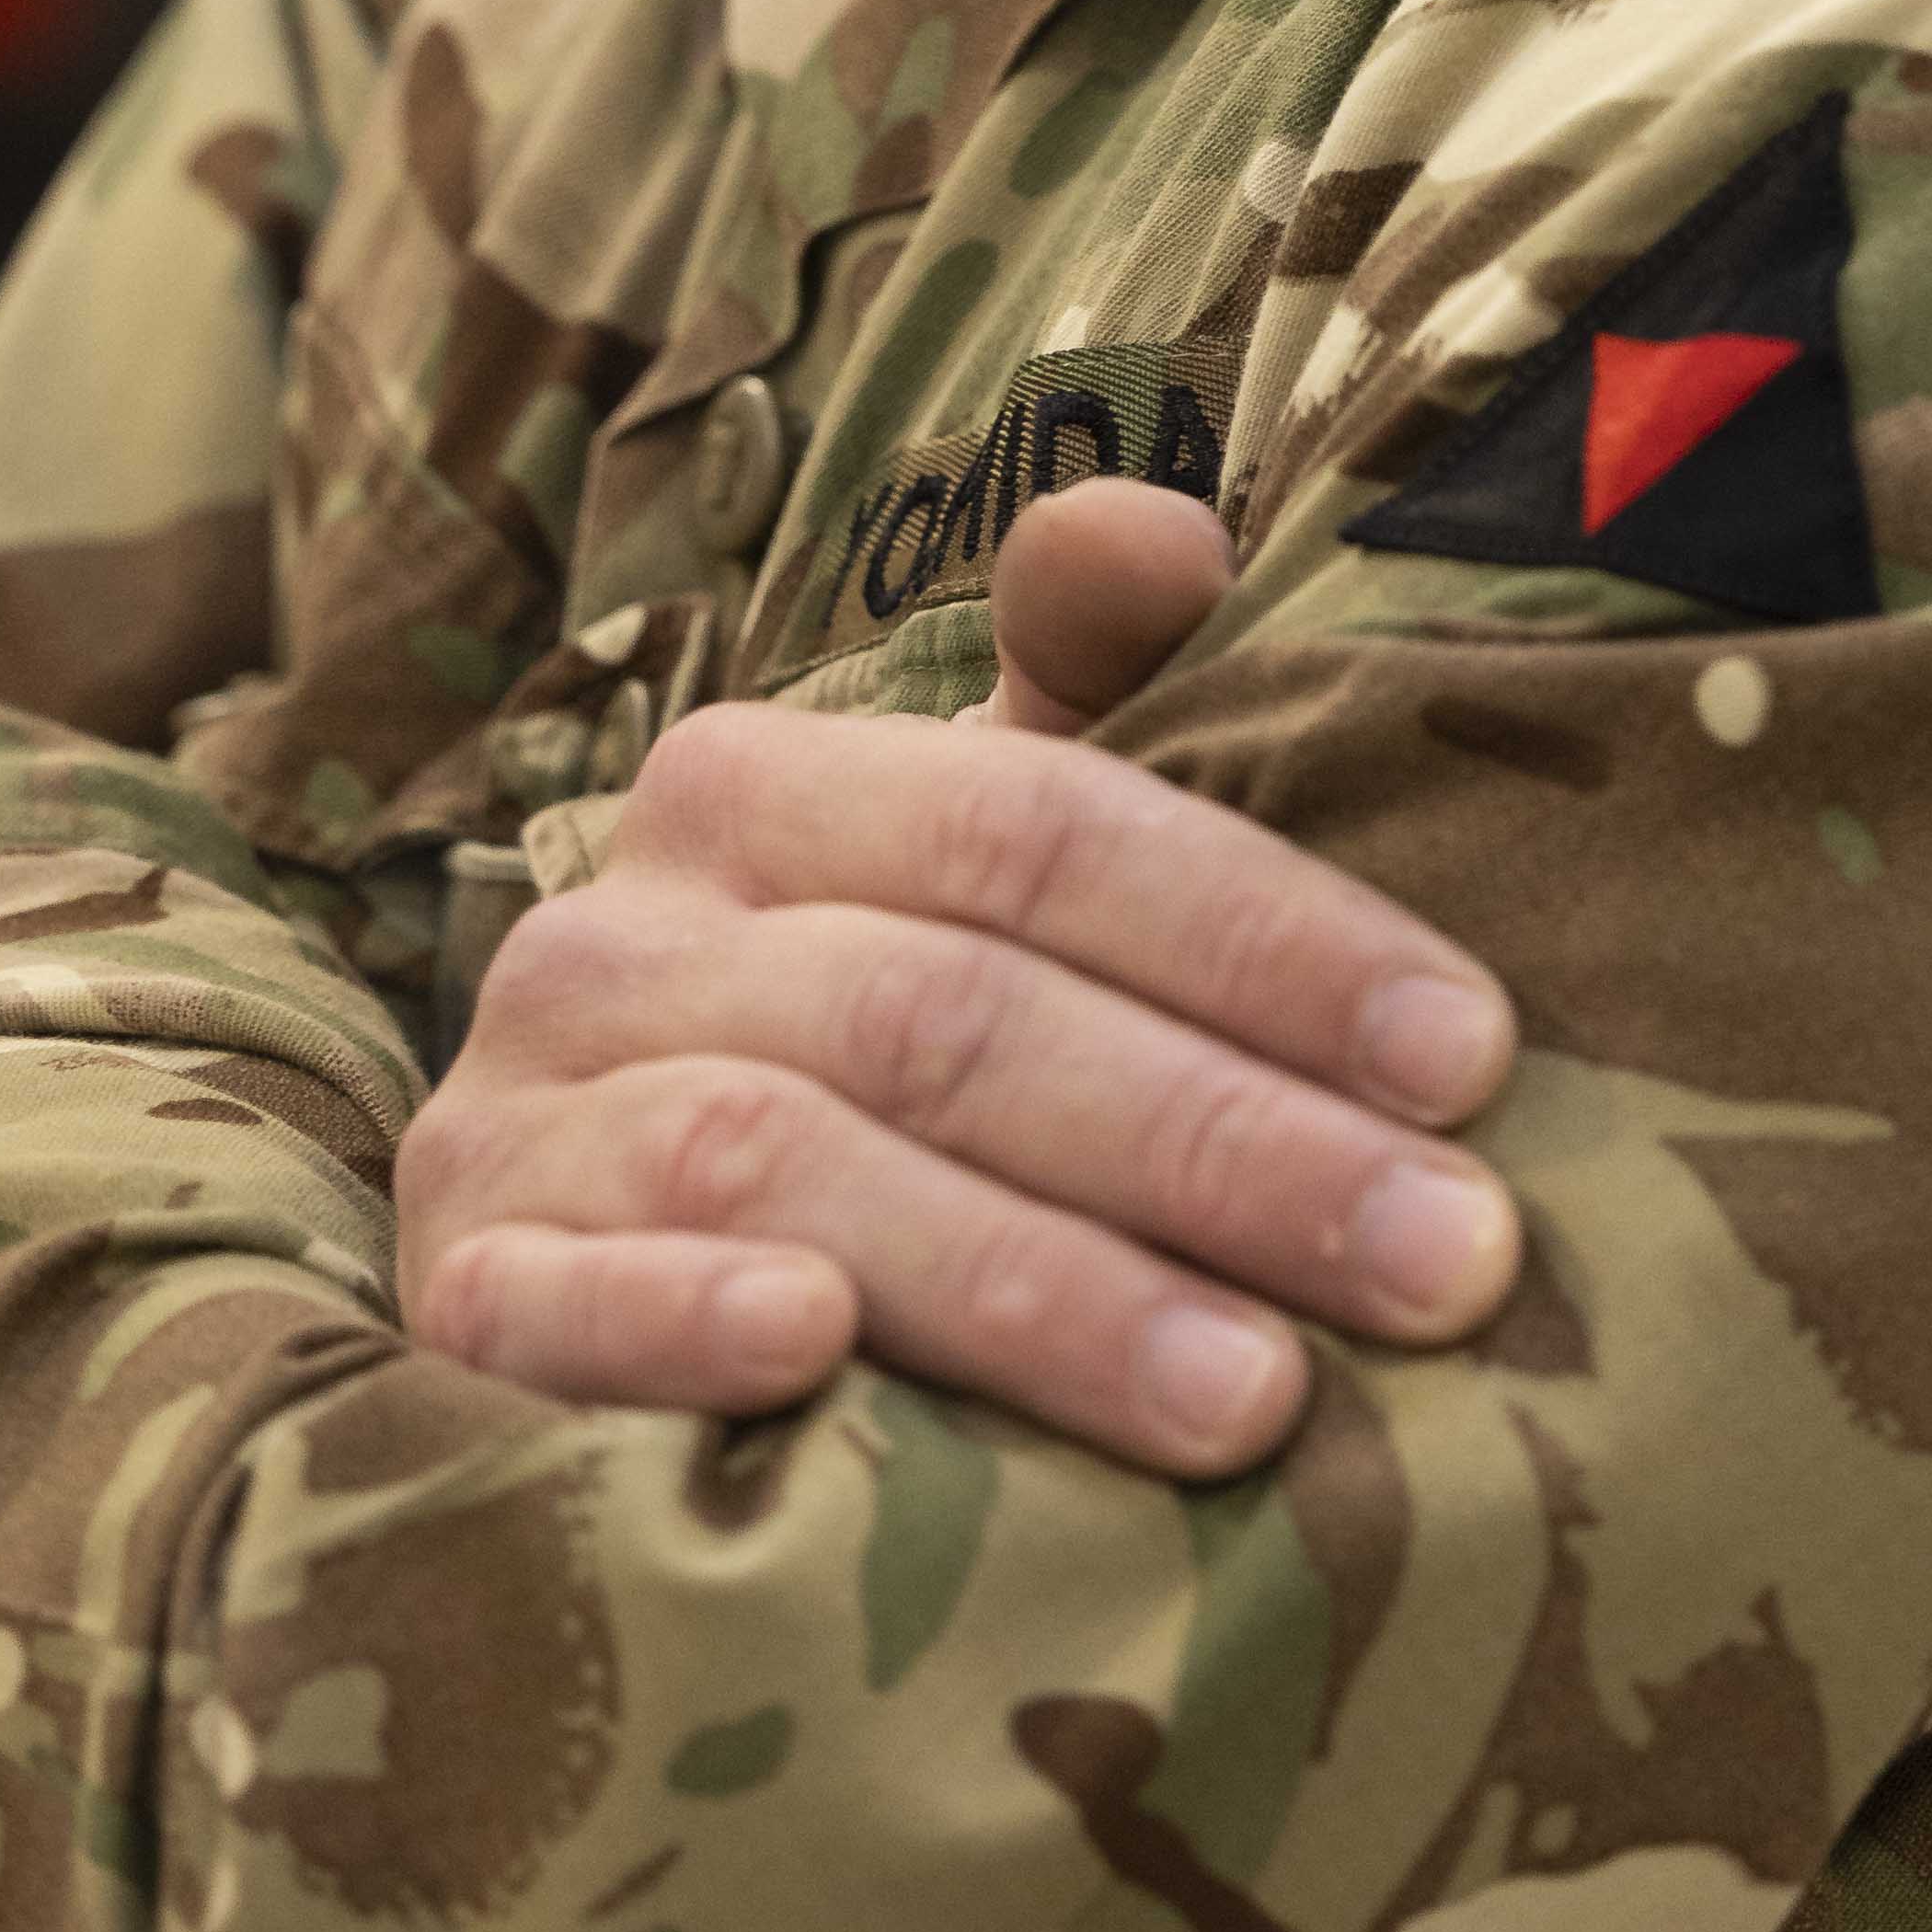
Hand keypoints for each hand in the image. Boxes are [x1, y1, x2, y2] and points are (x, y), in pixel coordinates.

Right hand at [392, 479, 1521, 1469]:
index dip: (1265, 936)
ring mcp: (518, 1117)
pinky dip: (682, 1322)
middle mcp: (621, 933)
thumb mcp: (941, 875)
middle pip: (952, 1014)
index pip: (1039, 829)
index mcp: (757, 792)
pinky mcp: (456, 1299)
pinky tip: (818, 1360)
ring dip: (1036, 1284)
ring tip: (1254, 1397)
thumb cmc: (830, 1061)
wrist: (548, 1260)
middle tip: (1442, 1263)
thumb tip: (1171, 534)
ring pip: (790, 1163)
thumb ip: (1066, 714)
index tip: (1474, 1058)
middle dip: (1221, 1145)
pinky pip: (560, 1301)